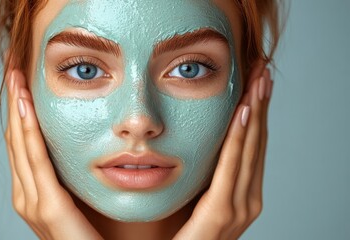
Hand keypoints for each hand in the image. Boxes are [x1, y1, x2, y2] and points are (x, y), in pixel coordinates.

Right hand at [5, 69, 102, 239]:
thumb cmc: (94, 235)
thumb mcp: (79, 196)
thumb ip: (71, 175)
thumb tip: (83, 146)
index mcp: (34, 191)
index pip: (22, 142)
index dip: (19, 110)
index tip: (22, 80)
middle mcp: (27, 195)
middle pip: (15, 138)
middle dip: (14, 102)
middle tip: (14, 67)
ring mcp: (33, 202)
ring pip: (20, 145)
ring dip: (17, 109)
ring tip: (16, 77)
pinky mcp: (48, 208)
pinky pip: (36, 162)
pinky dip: (28, 133)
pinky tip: (25, 108)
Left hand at [174, 63, 272, 239]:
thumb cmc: (181, 235)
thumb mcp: (196, 197)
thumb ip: (205, 176)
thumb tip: (201, 145)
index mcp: (242, 196)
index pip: (252, 148)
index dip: (257, 114)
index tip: (256, 84)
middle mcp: (246, 200)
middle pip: (256, 143)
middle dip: (261, 105)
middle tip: (263, 71)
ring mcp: (238, 209)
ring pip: (249, 150)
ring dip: (255, 112)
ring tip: (258, 81)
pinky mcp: (220, 213)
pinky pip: (231, 167)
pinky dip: (239, 139)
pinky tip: (244, 112)